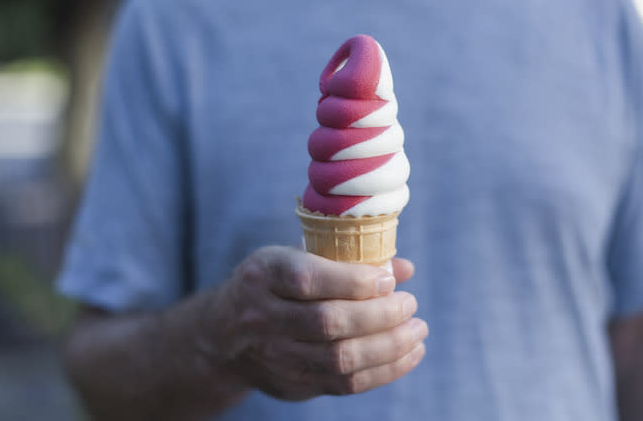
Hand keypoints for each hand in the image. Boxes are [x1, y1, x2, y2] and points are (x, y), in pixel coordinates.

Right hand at [208, 246, 426, 400]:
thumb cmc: (274, 285)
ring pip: (339, 359)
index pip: (308, 281)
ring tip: (417, 331)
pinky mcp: (293, 384)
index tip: (389, 279)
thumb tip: (404, 267)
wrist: (225, 334)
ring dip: (389, 346)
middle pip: (328, 322)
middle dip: (379, 315)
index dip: (354, 281)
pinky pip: (345, 385)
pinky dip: (384, 371)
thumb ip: (346, 259)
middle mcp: (263, 317)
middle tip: (409, 304)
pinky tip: (409, 354)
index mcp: (264, 275)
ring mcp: (276, 356)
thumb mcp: (295, 258)